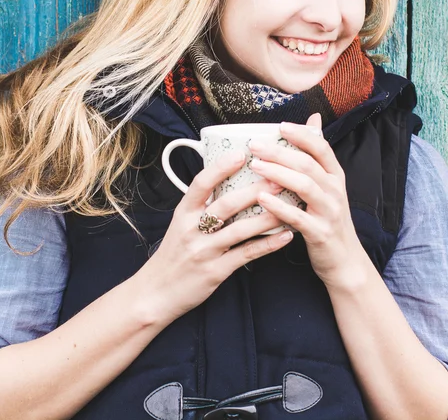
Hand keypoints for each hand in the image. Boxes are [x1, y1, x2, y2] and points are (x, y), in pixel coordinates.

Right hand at [135, 151, 292, 322]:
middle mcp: (192, 229)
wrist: (156, 293)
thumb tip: (225, 179)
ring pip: (240, 229)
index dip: (220, 167)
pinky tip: (286, 235)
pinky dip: (268, 244)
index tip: (241, 154)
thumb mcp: (180, 224)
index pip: (201, 184)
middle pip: (226, 204)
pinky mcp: (215, 271)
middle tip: (279, 178)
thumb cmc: (173, 254)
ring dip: (268, 216)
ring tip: (291, 205)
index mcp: (183, 213)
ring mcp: (204, 251)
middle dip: (255, 191)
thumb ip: (200, 206)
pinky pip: (246, 254)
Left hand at [247, 113, 368, 289]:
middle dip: (280, 152)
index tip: (279, 126)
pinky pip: (298, 217)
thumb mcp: (327, 185)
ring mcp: (329, 212)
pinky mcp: (320, 233)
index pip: (321, 147)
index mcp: (335, 176)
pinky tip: (261, 198)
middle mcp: (335, 190)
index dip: (302, 134)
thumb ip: (317, 154)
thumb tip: (314, 118)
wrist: (345, 260)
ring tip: (255, 166)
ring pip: (304, 186)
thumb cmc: (328, 217)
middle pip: (308, 164)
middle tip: (254, 145)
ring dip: (278, 173)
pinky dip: (279, 206)